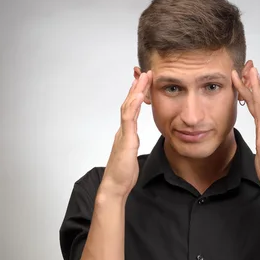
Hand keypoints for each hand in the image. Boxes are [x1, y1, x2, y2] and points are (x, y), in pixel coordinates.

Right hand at [100, 71, 152, 198]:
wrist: (114, 187)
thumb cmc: (122, 174)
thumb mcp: (131, 156)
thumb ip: (132, 145)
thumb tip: (133, 139)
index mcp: (126, 134)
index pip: (131, 109)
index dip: (137, 95)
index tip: (144, 82)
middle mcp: (123, 131)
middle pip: (129, 103)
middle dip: (136, 87)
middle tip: (145, 72)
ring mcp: (123, 134)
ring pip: (128, 107)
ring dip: (136, 91)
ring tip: (144, 77)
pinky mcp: (125, 141)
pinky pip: (129, 119)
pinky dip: (133, 106)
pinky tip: (139, 95)